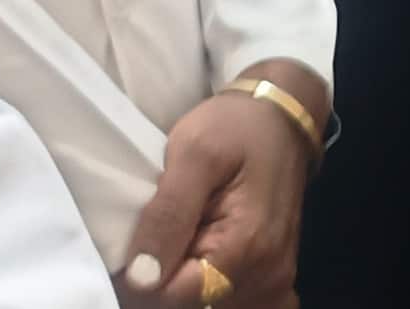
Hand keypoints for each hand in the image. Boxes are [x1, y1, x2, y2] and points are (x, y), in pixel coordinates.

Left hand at [117, 78, 317, 308]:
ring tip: (181, 237)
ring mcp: (274, 282)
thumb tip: (141, 279)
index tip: (129, 249)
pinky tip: (201, 259)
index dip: (142, 278)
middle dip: (165, 277)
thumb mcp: (194, 152)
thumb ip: (168, 214)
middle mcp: (267, 276)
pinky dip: (212, 290)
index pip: (175, 297)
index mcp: (247, 248)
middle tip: (157, 234)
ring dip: (186, 279)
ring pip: (209, 305)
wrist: (280, 119)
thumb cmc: (236, 128)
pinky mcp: (273, 279)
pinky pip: (234, 303)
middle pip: (193, 305)